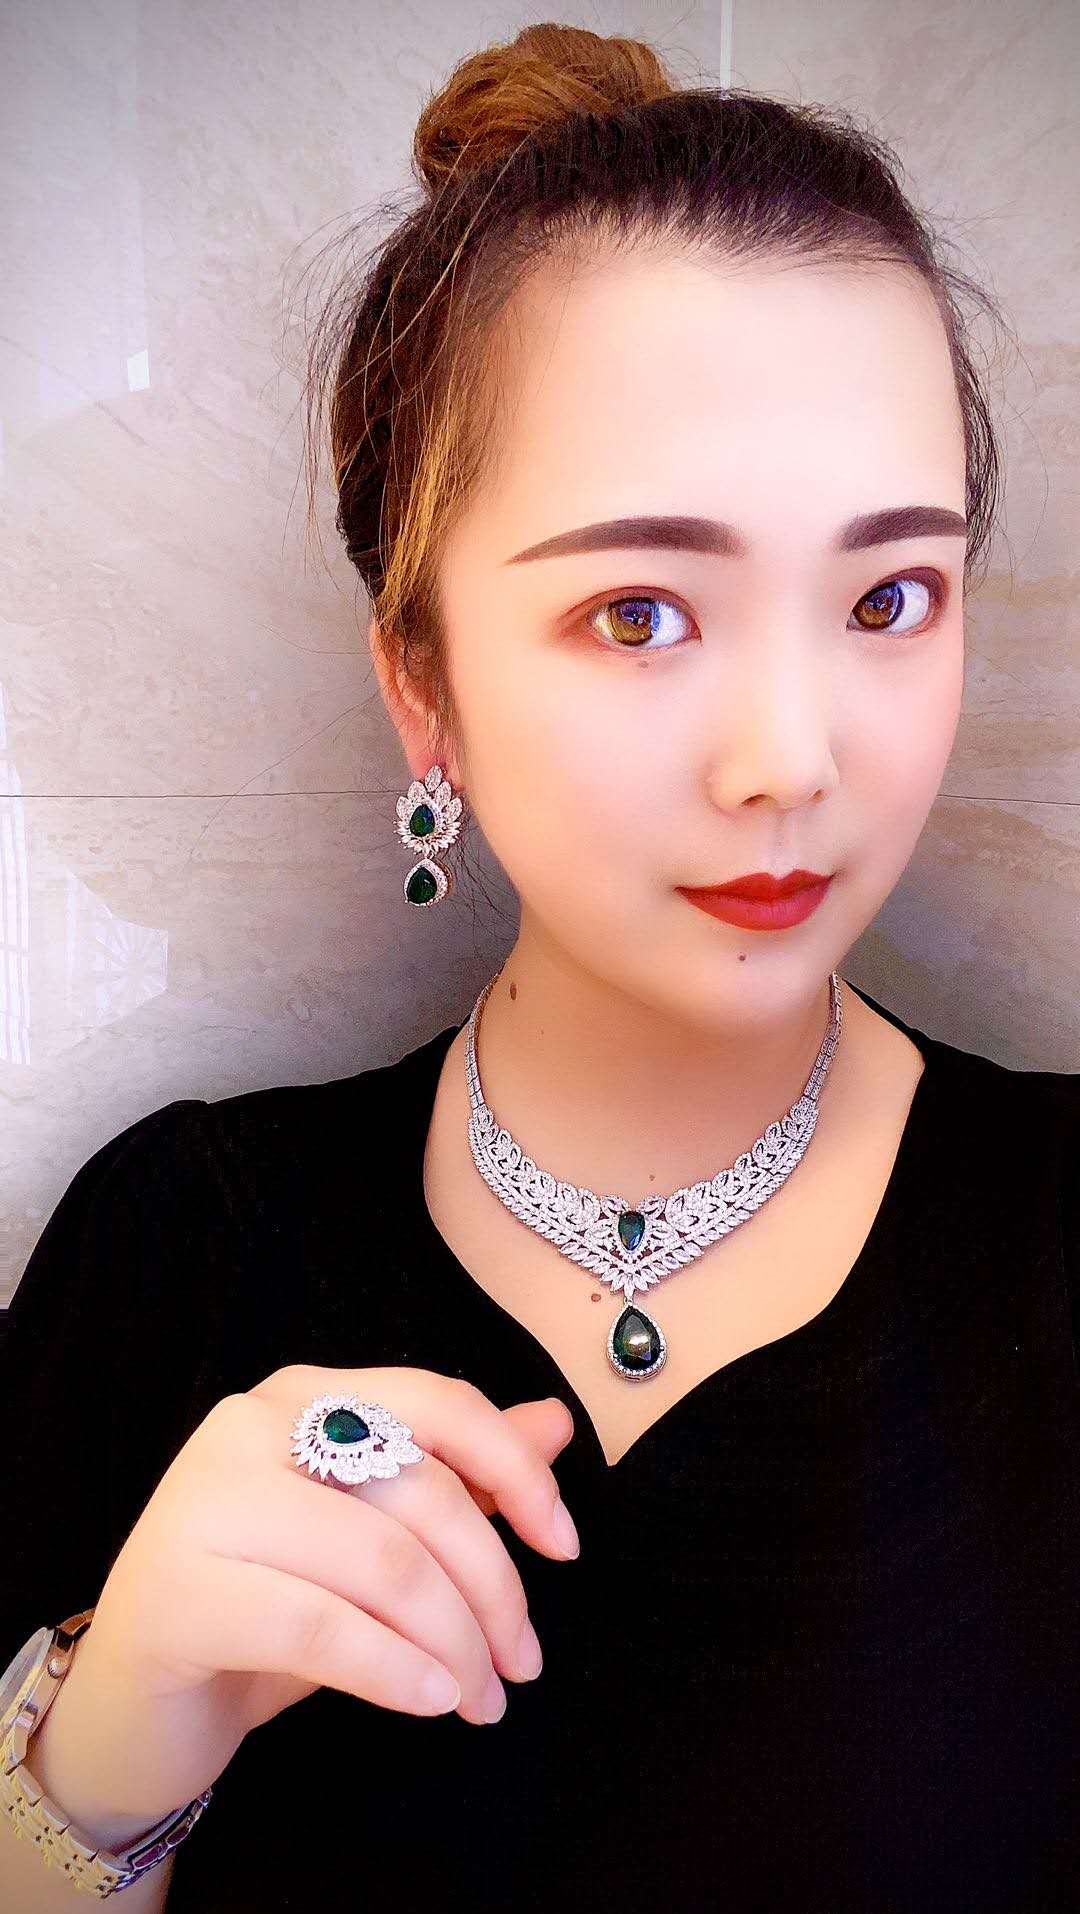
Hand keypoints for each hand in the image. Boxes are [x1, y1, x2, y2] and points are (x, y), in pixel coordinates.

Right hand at [44, 1365, 578, 1832]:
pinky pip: (322, 1628)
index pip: (440, 1405)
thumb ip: (456, 1475)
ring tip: (478, 1699)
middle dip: (493, 1588)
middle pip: (421, 1492)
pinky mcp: (179, 1590)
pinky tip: (429, 1701)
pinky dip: (395, 1670)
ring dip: (454, 1643)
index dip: (517, 1472)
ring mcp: (205, 1502)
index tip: (565, 1547)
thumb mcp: (370, 1538)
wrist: (134, 1704)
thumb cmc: (262, 1608)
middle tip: (520, 1664)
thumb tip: (555, 1422)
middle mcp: (249, 1426)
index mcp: (304, 1394)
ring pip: (383, 1563)